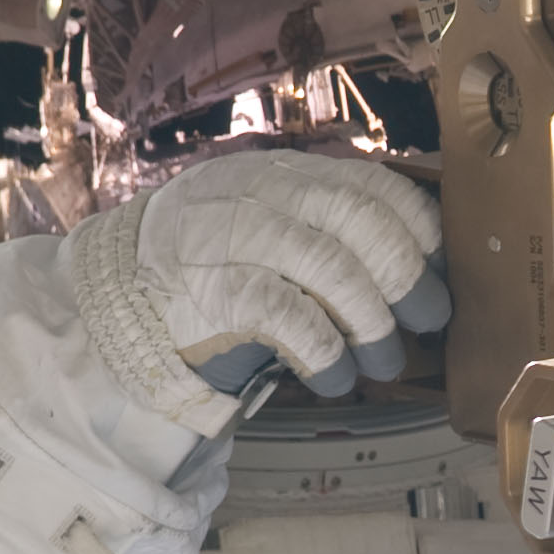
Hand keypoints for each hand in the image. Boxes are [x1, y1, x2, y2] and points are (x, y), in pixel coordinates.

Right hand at [75, 148, 448, 407]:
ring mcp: (232, 239)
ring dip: (374, 323)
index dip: (417, 224)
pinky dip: (328, 354)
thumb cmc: (209, 274)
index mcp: (279, 174)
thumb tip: (418, 267)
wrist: (112, 304)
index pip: (368, 182)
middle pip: (360, 220)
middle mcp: (258, 195)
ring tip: (385, 361)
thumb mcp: (261, 228)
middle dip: (408, 275)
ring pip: (334, 267)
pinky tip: (336, 379)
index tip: (441, 264)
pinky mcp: (215, 292)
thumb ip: (320, 230)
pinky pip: (292, 318)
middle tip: (430, 319)